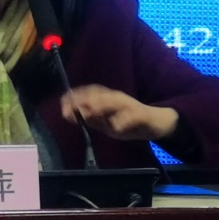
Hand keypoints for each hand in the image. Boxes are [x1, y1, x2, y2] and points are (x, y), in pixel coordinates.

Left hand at [61, 84, 178, 141]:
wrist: (156, 123)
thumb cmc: (129, 122)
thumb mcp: (106, 123)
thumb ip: (90, 119)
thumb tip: (69, 115)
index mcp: (108, 99)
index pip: (90, 92)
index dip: (76, 96)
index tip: (62, 102)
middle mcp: (118, 98)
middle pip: (100, 95)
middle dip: (84, 100)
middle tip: (70, 110)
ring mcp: (130, 105)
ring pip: (115, 102)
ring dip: (101, 105)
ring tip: (89, 112)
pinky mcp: (142, 114)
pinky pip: (133, 116)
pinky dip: (124, 120)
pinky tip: (116, 127)